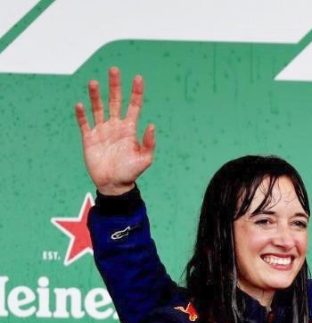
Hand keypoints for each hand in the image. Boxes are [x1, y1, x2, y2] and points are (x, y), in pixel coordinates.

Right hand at [75, 67, 155, 195]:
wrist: (114, 184)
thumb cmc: (131, 172)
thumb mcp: (145, 159)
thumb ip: (149, 143)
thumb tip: (151, 125)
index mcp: (130, 129)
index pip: (134, 106)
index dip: (136, 92)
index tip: (138, 78)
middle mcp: (115, 126)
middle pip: (115, 101)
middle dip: (115, 86)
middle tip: (114, 70)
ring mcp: (101, 131)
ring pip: (98, 108)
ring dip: (96, 95)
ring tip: (94, 82)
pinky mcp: (89, 139)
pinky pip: (85, 124)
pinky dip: (82, 115)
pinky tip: (80, 104)